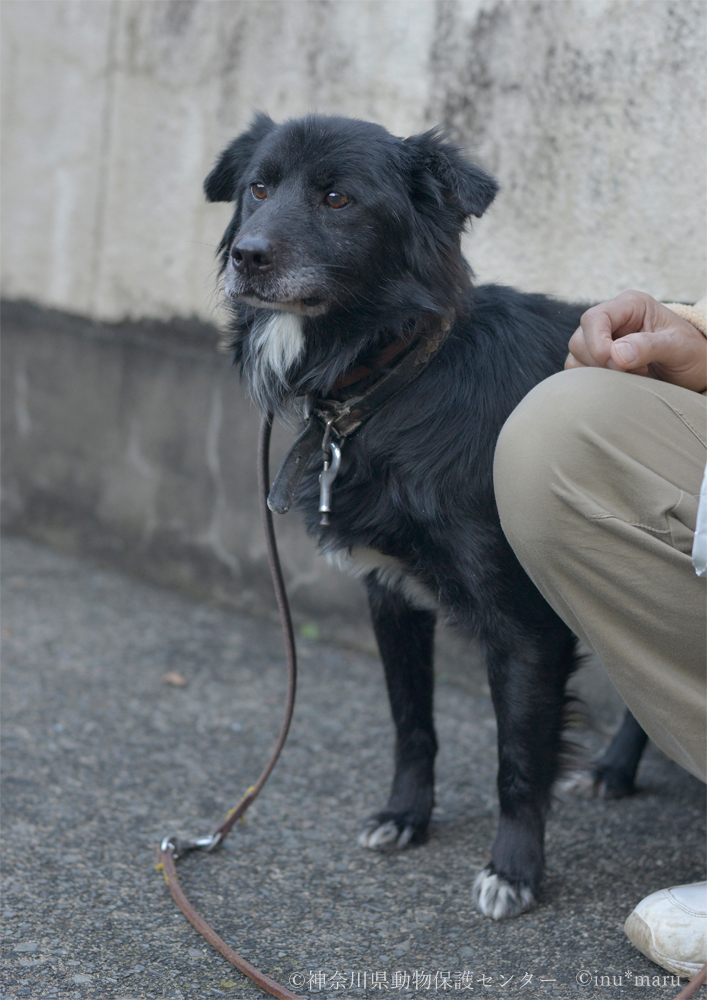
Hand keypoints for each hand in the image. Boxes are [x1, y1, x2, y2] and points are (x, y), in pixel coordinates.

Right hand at [565, 290, 706, 391]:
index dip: (598, 343)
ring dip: (599, 374)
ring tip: (632, 376)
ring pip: (575, 358)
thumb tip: (616, 354)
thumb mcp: (677, 346)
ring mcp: (600, 342)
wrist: (693, 369)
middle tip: (636, 371)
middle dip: (602, 362)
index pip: (594, 319)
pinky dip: (594, 383)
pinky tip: (620, 383)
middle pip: (580, 340)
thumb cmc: (690, 353)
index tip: (618, 364)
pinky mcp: (596, 362)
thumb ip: (648, 347)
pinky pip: (578, 373)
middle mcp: (611, 321)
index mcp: (629, 306)